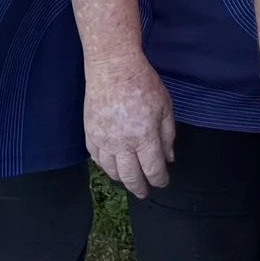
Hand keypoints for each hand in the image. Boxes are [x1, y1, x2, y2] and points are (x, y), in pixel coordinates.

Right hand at [84, 55, 175, 196]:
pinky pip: (96, 158)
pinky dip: (104, 166)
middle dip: (139, 187)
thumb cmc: (143, 83)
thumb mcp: (165, 107)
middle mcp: (123, 144)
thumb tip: (169, 158)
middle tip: (144, 192)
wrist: (112, 68)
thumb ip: (168, 135)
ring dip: (121, 179)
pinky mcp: (90, 133)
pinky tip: (111, 166)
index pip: (153, 169)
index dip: (159, 180)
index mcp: (145, 137)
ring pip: (111, 171)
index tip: (163, 182)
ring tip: (128, 180)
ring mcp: (104, 140)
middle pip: (131, 176)